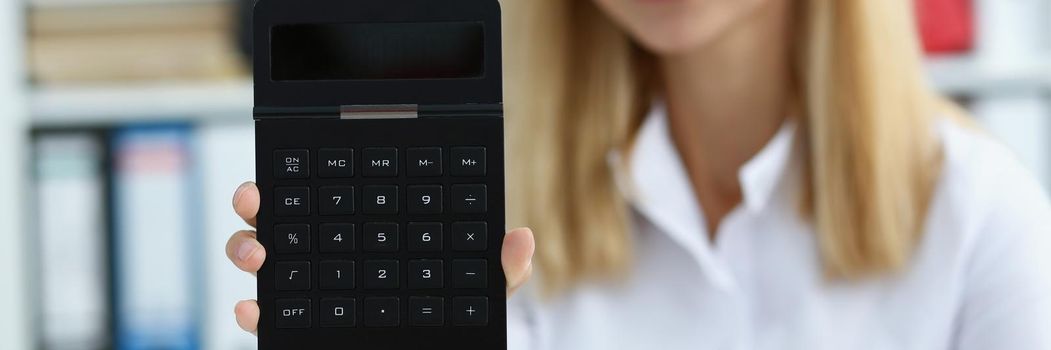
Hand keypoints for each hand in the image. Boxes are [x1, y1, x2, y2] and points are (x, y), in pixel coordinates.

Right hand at [225, 181, 535, 334]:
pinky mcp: (300, 325)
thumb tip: (520, 239)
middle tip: (256, 201)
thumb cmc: (451, 312)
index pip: (325, 192)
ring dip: (244, 249)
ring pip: (262, 260)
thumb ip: (500, 267)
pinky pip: (265, 316)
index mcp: (363, 226)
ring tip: (256, 254)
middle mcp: (328, 252)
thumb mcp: (478, 288)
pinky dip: (251, 312)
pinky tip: (252, 310)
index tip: (281, 172)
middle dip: (255, 205)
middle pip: (279, 218)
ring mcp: (311, 289)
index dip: (295, 177)